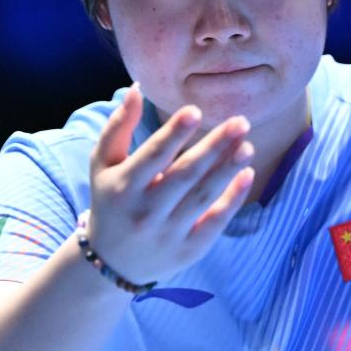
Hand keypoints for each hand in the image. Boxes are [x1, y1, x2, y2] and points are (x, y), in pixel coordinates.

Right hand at [87, 84, 255, 284]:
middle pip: (185, 174)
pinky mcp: (188, 250)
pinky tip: (247, 174)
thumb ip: (118, 126)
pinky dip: (233, 199)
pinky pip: (214, 222)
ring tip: (247, 145)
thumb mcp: (103, 164)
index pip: (153, 155)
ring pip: (203, 197)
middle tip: (240, 122)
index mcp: (123, 186)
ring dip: (228, 169)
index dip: (174, 133)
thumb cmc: (111, 200)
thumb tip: (137, 87)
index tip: (195, 111)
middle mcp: (146, 211)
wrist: (110, 263)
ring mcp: (168, 233)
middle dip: (214, 147)